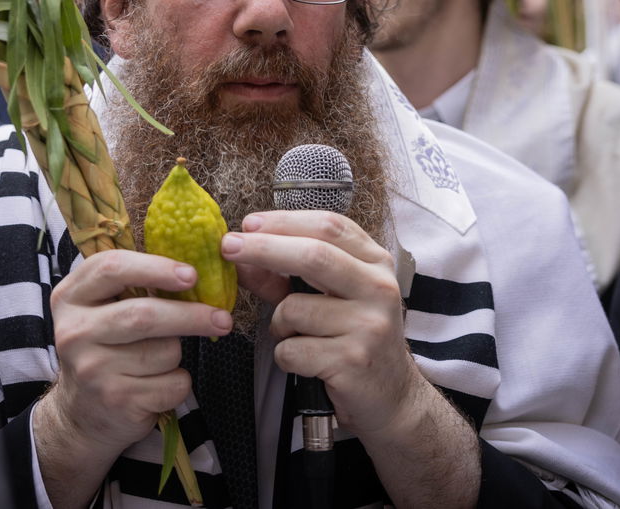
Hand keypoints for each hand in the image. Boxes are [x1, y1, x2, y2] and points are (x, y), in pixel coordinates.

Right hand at [40, 249, 232, 458]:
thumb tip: (194, 273)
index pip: (112, 268)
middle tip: (222, 318)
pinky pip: (172, 384)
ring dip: (178, 354)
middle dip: (191, 315)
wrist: (82, 414)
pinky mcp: (115, 400)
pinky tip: (158, 385)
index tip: (191, 275)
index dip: (156, 267)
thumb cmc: (105, 348)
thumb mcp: (102, 310)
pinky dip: (179, 383)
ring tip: (160, 360)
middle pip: (144, 314)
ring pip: (165, 352)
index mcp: (71, 297)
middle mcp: (74, 332)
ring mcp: (92, 369)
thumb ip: (132, 287)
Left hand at [220, 210, 419, 438]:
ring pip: (294, 308)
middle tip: (228, 246)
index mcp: (375, 263)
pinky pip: (292, 349)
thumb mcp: (327, 298)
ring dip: (278, 323)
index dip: (285, 221)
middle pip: (313, 255)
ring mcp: (369, 325)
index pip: (329, 227)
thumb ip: (285, 275)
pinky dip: (285, 355)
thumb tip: (240, 255)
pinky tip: (307, 363)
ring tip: (296, 336)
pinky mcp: (353, 361)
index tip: (248, 223)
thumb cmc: (352, 338)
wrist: (391, 397)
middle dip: (264, 248)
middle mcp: (378, 289)